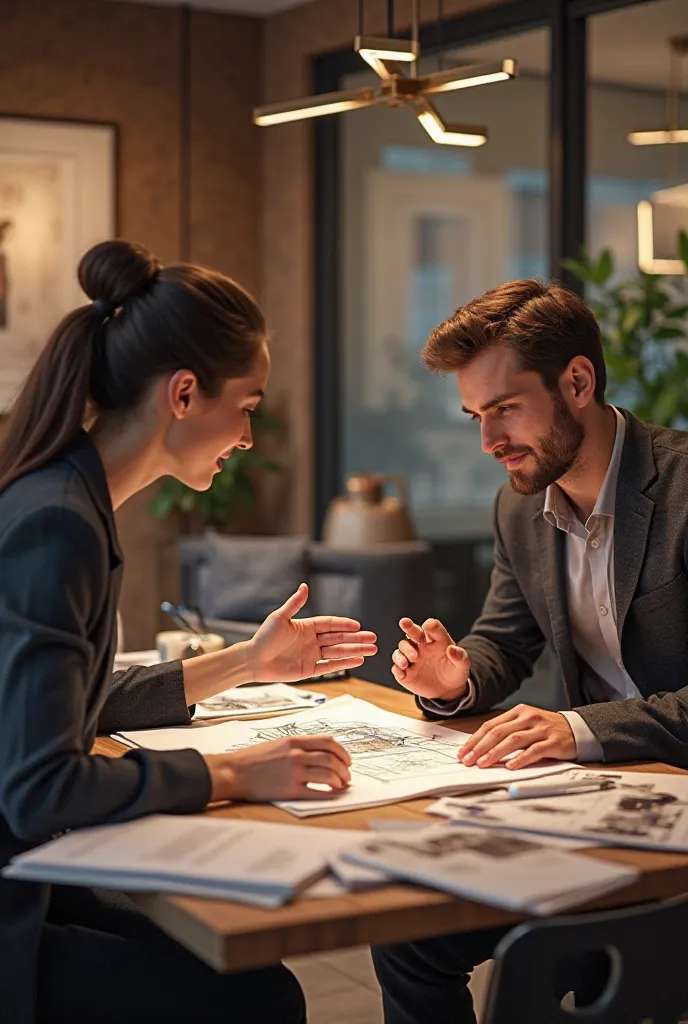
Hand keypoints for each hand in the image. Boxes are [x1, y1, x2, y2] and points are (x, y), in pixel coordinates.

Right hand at [205, 735, 351, 801]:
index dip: (342, 751)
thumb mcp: (277, 744)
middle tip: (347, 776)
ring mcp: (294, 772)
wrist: (233, 772)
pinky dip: (329, 794)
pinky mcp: (289, 790)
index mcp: (294, 741)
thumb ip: (297, 747)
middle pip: (332, 758)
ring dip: (340, 781)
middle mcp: (296, 754)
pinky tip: (332, 795)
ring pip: (328, 774)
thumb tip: (319, 753)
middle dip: (344, 768)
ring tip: (341, 786)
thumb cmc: (252, 759)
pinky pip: (317, 792)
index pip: (328, 741)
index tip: (346, 760)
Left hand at [247, 583, 376, 682]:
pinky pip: (330, 666)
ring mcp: (312, 655)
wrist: (253, 660)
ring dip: (355, 651)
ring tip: (372, 650)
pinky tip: (357, 661)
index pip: (330, 624)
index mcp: (306, 626)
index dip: (344, 624)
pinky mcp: (309, 669)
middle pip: (339, 638)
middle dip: (357, 639)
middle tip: (374, 638)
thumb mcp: (279, 618)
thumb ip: (294, 604)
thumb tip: (304, 586)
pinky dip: (344, 663)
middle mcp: (312, 640)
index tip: (358, 625)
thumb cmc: (264, 638)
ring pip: (338, 652)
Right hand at [392, 617, 470, 701]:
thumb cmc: (455, 672)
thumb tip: (452, 649)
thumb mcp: (462, 666)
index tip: (429, 625)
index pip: (433, 629)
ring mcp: (412, 658)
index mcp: (437, 640)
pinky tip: (402, 669)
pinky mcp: (405, 673)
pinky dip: (397, 667)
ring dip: (404, 650)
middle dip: (409, 627)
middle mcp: (422, 646)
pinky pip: (397, 668)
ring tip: (412, 658)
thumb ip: (460, 657)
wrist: (448, 690)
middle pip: (413, 633)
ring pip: (402, 648)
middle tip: (405, 622)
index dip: (431, 626)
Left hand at [458, 704, 575, 769]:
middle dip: (480, 747)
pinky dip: (521, 759)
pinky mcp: (553, 742)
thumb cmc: (547, 730)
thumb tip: (480, 749)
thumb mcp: (526, 725)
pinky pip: (534, 750)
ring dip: (495, 753)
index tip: (463, 752)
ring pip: (513, 740)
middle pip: (499, 732)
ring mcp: (541, 729)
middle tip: (468, 760)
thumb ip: (507, 732)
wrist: (579, 729)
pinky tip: (510, 766)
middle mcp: (528, 717)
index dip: (474, 739)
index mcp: (518, 711)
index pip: (491, 725)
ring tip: (483, 763)